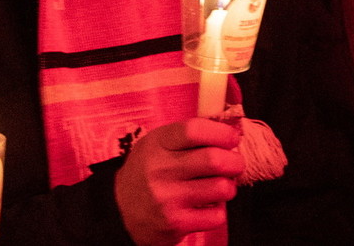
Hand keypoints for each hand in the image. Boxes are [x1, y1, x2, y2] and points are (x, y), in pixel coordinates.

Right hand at [115, 119, 244, 245]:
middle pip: (215, 160)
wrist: (118, 212)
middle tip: (234, 164)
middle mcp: (160, 171)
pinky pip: (217, 215)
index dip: (223, 132)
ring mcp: (167, 199)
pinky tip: (207, 206)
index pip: (195, 130)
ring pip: (221, 188)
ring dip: (229, 187)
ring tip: (219, 186)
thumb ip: (191, 135)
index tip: (232, 138)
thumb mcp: (159, 144)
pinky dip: (219, 210)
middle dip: (235, 162)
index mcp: (157, 144)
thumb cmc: (148, 172)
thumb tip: (232, 130)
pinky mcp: (175, 224)